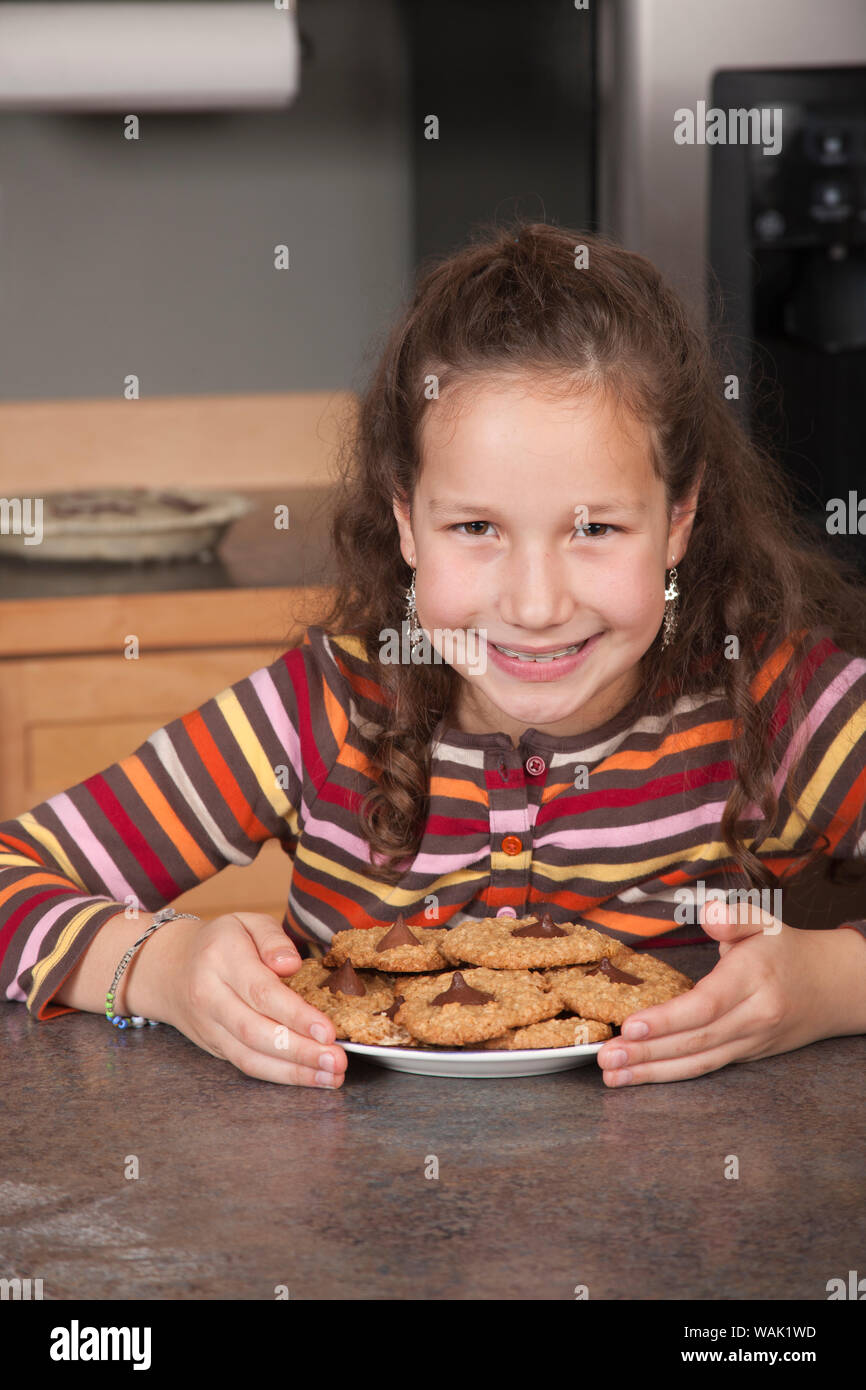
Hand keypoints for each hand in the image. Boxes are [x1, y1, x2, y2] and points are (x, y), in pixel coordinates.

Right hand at [165, 911, 346, 1087]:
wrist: (169, 968)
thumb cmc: (220, 941)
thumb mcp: (247, 922)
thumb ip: (272, 938)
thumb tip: (290, 964)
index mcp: (221, 959)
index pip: (261, 992)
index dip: (295, 1014)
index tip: (327, 1030)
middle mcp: (209, 996)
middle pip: (256, 1031)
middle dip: (300, 1051)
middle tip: (337, 1060)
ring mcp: (208, 1026)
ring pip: (250, 1056)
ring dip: (293, 1072)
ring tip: (331, 1076)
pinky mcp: (213, 1046)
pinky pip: (246, 1065)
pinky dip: (279, 1075)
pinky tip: (310, 1077)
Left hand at [595, 899, 839, 1085]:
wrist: (832, 987)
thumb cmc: (786, 950)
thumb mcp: (764, 920)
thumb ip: (732, 916)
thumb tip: (707, 912)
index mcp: (753, 978)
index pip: (706, 1005)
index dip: (668, 1019)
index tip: (631, 1024)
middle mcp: (754, 1016)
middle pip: (696, 1040)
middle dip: (647, 1052)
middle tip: (606, 1058)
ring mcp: (751, 1042)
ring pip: (699, 1062)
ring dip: (652, 1073)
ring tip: (612, 1076)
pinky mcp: (746, 1056)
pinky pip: (706, 1068)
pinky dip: (671, 1075)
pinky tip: (640, 1077)